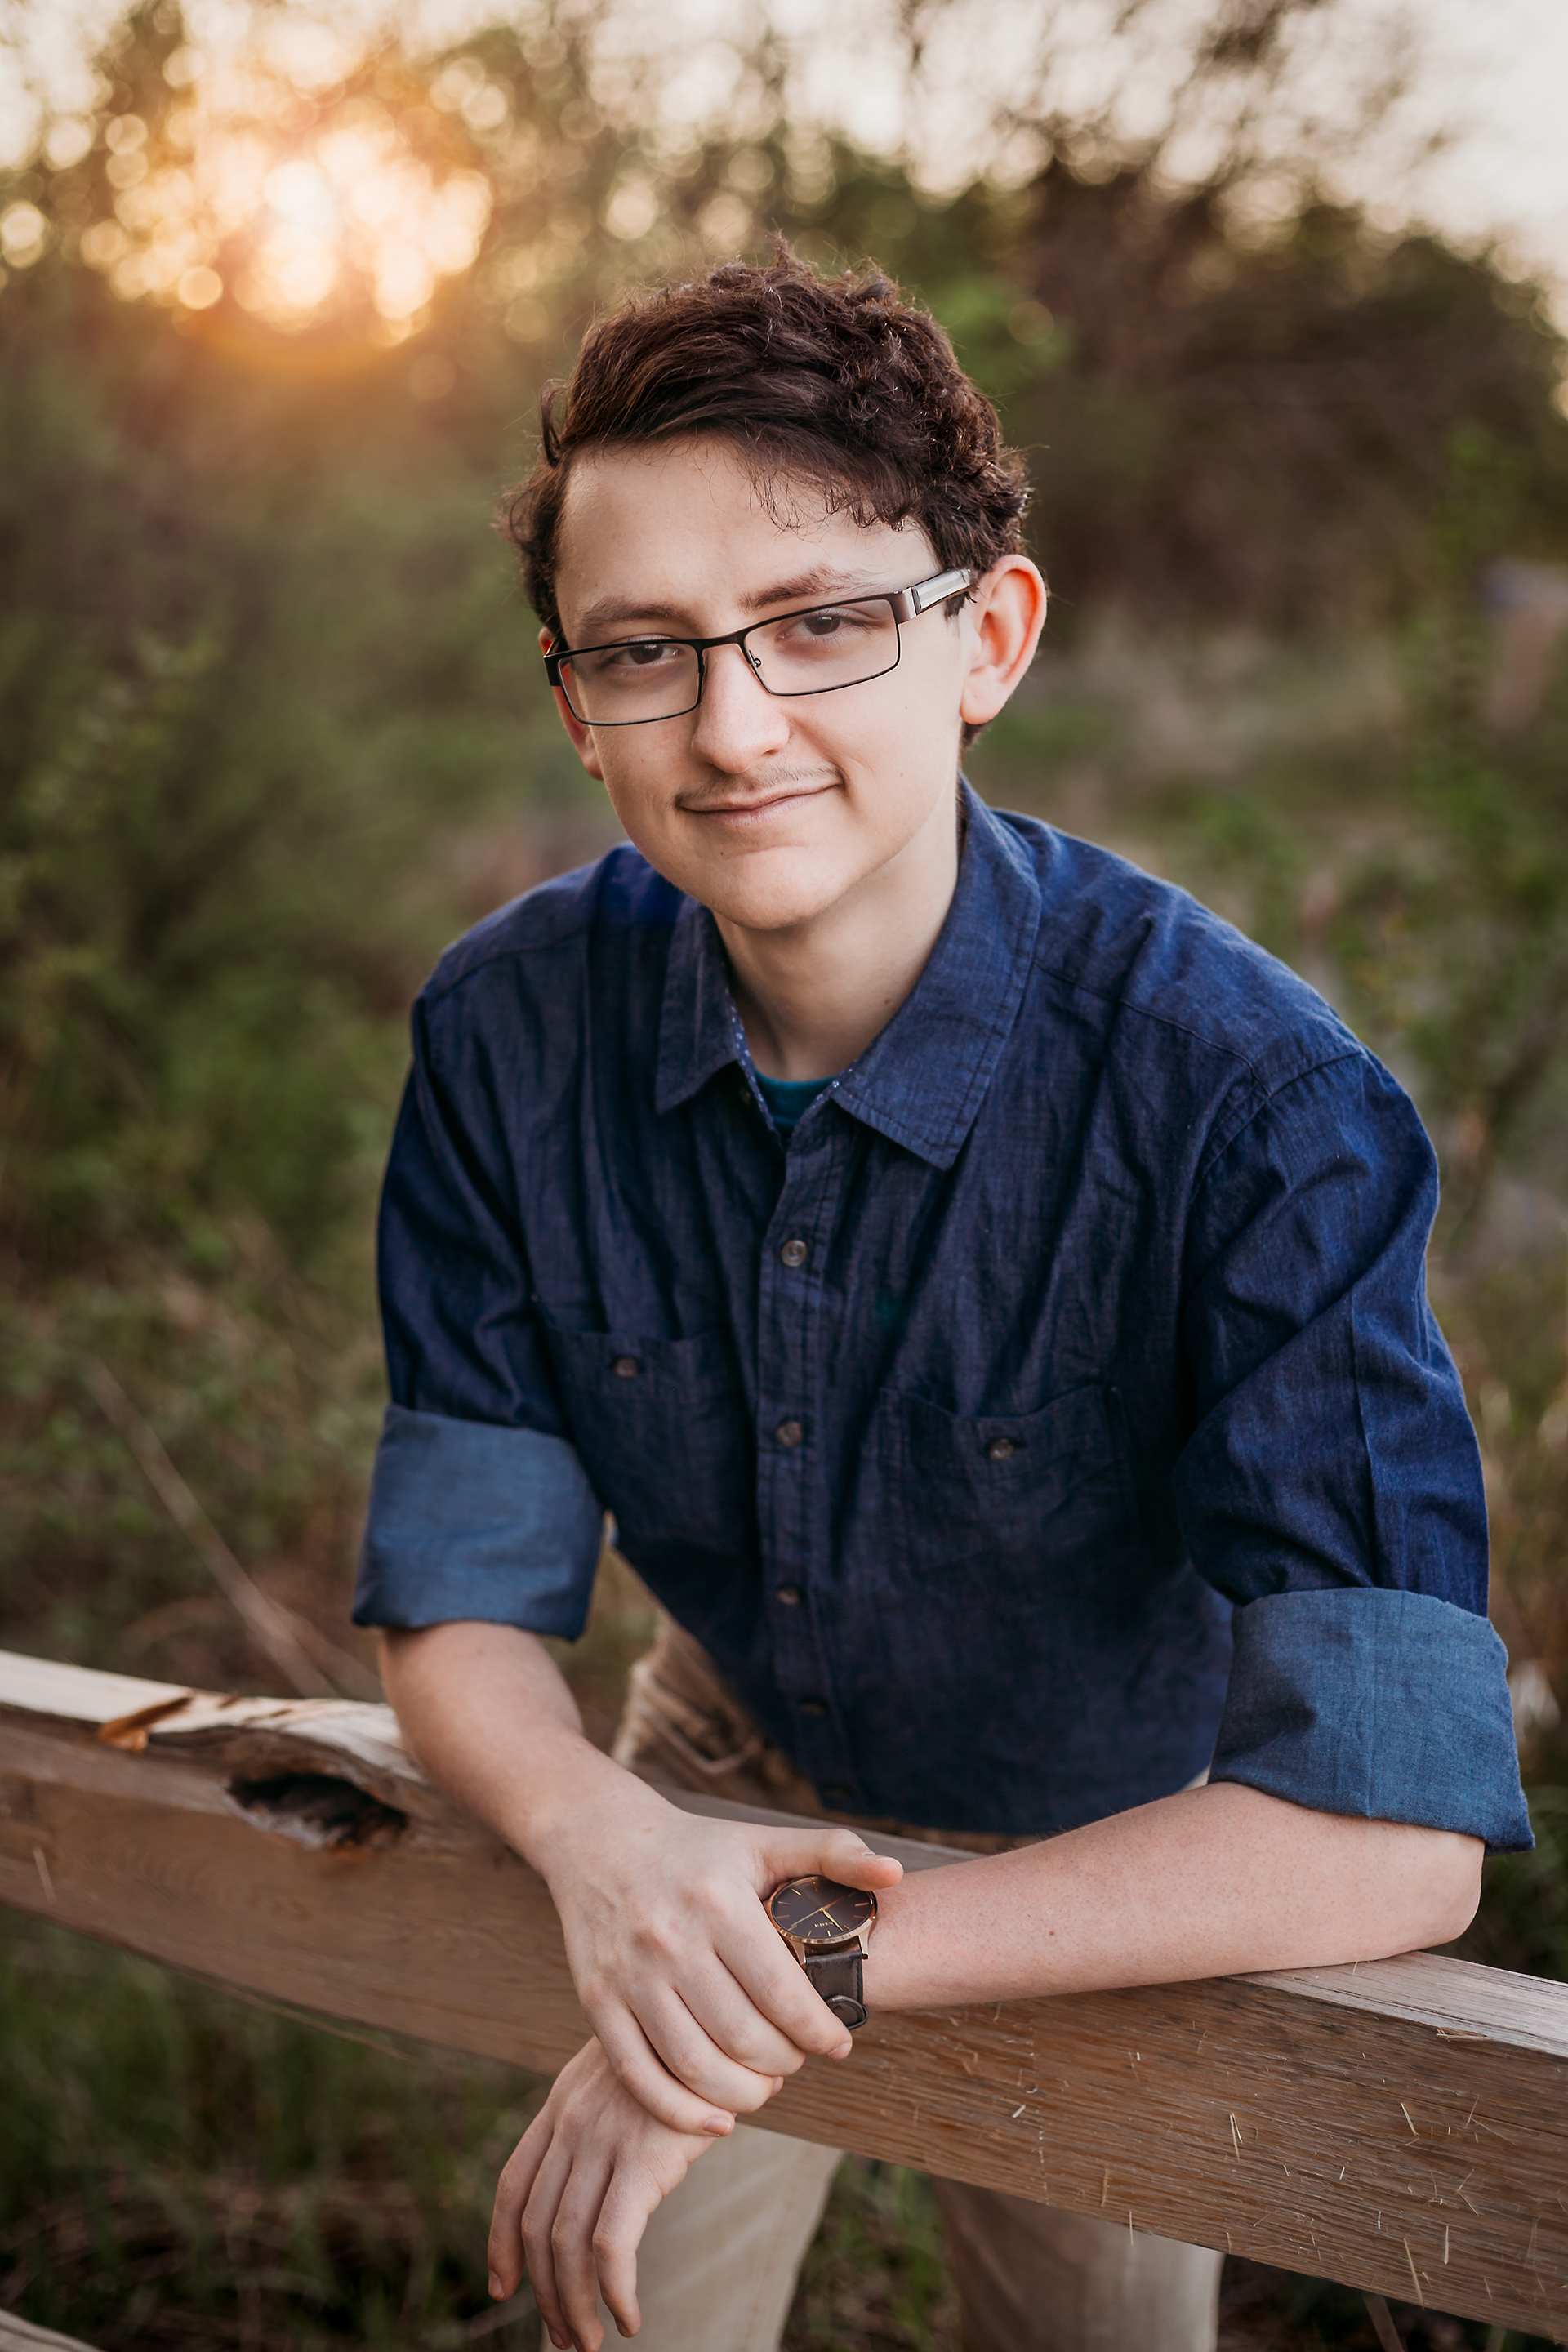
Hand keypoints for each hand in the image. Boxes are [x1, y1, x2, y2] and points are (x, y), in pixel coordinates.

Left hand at [489, 2037, 721, 2350]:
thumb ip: (606, 2116)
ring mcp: (604, 2140)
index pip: (514, 2183)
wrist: (724, 2013)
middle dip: (544, 2292)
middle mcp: (572, 2122)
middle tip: (565, 2336)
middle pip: (537, 2226)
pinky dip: (614, 2292)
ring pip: (566, 2245)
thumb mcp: (630, 2073)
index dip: (500, 2242)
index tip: (502, 2288)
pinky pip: (612, 2245)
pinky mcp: (644, 2159)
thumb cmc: (689, 2048)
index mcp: (563, 2103)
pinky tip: (629, 2317)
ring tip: (591, 2341)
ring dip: (574, 2305)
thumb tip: (606, 2175)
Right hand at [536, 1776, 900, 2129]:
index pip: (783, 1991)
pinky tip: (717, 2117)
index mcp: (719, 1901)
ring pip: (694, 2066)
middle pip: (743, 2038)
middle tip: (798, 2060)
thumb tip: (896, 1874)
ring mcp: (629, 1975)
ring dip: (743, 2094)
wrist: (602, 1840)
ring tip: (766, 2085)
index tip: (839, 2042)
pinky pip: (640, 2076)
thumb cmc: (700, 1848)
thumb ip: (834, 1853)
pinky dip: (681, 2111)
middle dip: (785, 2064)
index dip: (819, 2030)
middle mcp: (670, 1940)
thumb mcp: (765, 1840)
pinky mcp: (596, 2002)